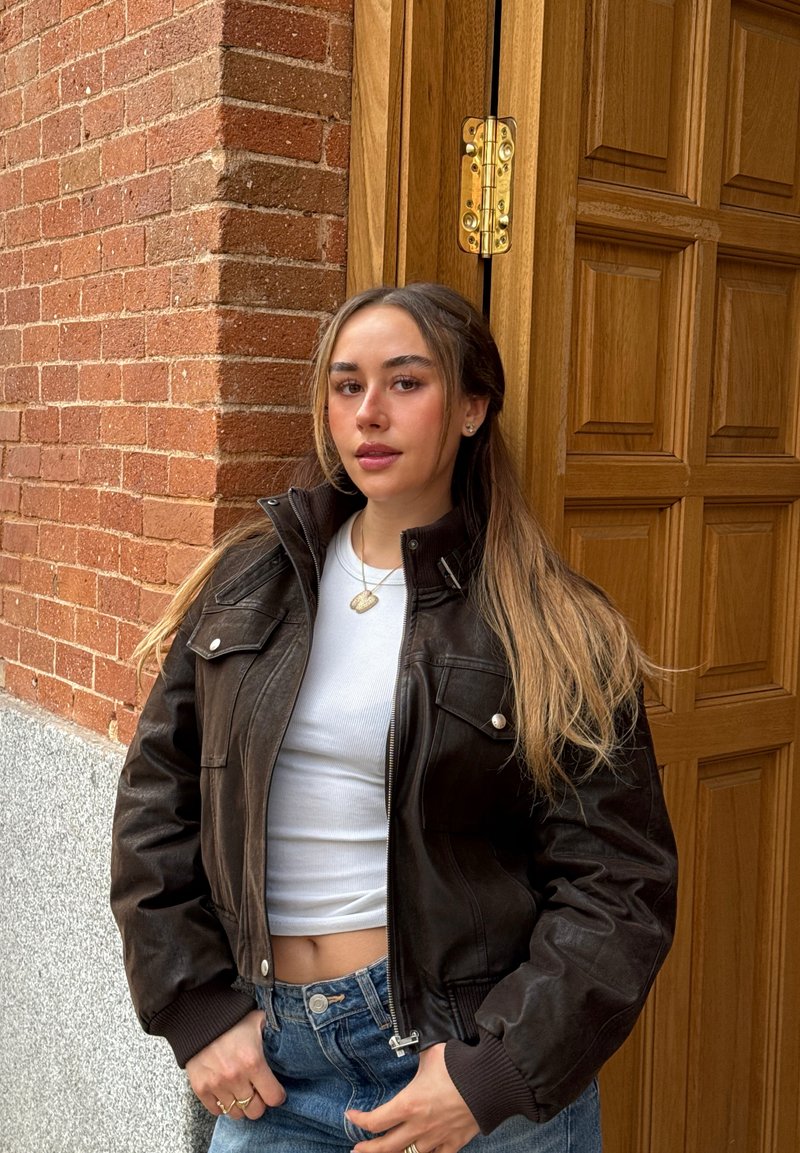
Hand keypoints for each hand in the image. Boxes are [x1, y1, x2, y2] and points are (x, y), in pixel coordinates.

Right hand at [185, 1010, 285, 1119]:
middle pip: (255, 1111)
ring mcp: (217, 1085)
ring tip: (241, 1092)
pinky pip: (216, 1111)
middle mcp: (236, 1077)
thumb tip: (280, 1037)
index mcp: (253, 1061)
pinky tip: (226, 1092)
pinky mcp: (201, 1088)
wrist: (198, 1017)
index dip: (277, 1096)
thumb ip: (269, 1032)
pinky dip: (222, 1105)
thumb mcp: (256, 1021)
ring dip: (240, 1105)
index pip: (273, 1097)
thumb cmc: (230, 1019)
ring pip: (236, 1114)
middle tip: (257, 1093)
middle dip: (259, 1103)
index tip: (276, 1091)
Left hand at [347, 1042, 479, 1152]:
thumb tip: (410, 1044)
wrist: (489, 1082)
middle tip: (356, 1150)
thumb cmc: (458, 1065)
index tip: (351, 1116)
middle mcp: (418, 1126)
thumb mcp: (430, 1054)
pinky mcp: (453, 1143)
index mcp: (408, 1104)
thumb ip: (416, 1055)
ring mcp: (436, 1138)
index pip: (375, 1120)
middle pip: (385, 1147)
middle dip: (367, 1151)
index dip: (359, 1121)